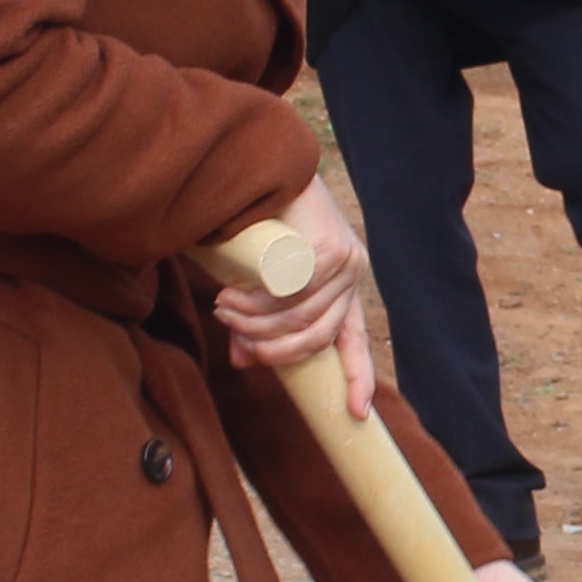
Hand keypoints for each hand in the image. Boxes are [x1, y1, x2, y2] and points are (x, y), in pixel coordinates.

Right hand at [208, 174, 378, 420]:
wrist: (266, 167)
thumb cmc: (261, 224)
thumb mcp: (260, 281)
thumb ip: (258, 320)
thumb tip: (243, 362)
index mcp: (343, 290)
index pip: (355, 341)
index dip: (357, 378)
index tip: (354, 413)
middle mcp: (351, 278)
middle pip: (315, 337)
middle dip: (269, 346)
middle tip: (230, 332)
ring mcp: (346, 263)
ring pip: (300, 318)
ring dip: (255, 323)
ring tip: (223, 310)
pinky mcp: (331, 251)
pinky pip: (292, 296)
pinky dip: (257, 305)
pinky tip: (233, 298)